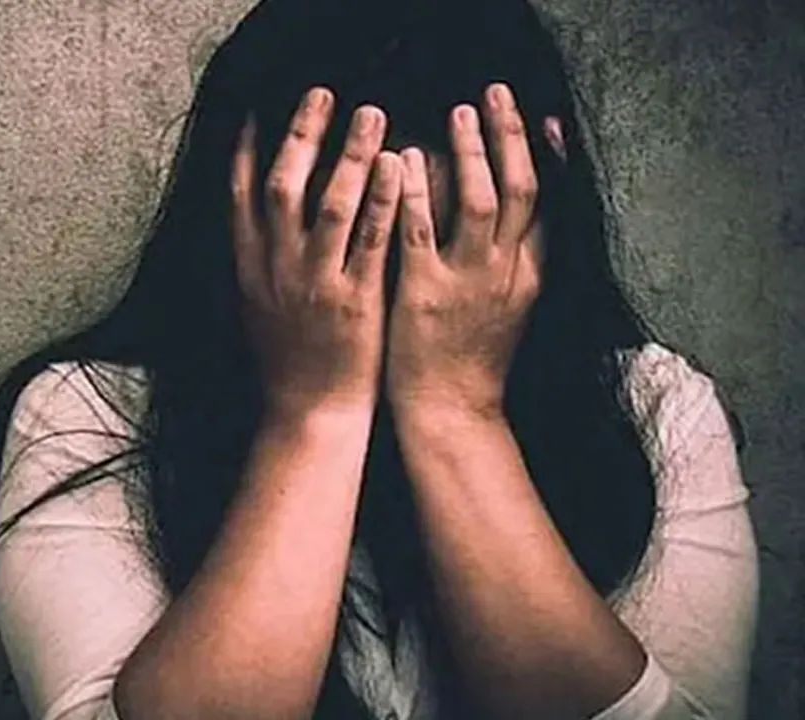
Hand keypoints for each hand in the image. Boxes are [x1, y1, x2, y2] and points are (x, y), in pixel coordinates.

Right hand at [232, 87, 403, 419]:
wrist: (309, 414)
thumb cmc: (287, 362)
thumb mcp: (256, 307)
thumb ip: (257, 260)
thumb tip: (254, 219)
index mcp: (250, 268)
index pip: (240, 196)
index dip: (247, 149)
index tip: (257, 111)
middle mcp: (277, 268)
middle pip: (284, 186)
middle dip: (302, 134)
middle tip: (323, 94)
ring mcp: (316, 283)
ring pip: (329, 204)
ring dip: (350, 153)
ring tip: (371, 113)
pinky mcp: (355, 300)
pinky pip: (370, 240)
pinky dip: (382, 199)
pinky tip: (398, 167)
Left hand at [385, 83, 541, 419]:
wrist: (451, 415)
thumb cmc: (471, 361)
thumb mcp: (510, 309)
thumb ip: (515, 262)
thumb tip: (513, 218)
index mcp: (530, 275)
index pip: (551, 205)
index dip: (550, 159)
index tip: (545, 120)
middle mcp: (507, 273)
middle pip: (522, 190)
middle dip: (510, 138)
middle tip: (495, 96)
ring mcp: (469, 283)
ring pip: (482, 203)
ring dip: (472, 153)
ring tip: (460, 114)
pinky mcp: (426, 295)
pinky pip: (422, 232)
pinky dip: (418, 194)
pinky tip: (409, 161)